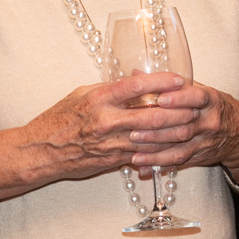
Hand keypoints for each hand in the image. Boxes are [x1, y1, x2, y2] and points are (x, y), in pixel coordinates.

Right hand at [20, 71, 198, 180]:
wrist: (42, 152)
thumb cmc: (59, 119)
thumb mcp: (82, 94)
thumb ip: (110, 87)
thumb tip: (136, 79)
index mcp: (99, 98)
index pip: (137, 85)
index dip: (162, 81)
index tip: (180, 78)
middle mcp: (107, 120)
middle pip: (152, 115)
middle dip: (178, 111)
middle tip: (196, 105)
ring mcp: (111, 143)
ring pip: (152, 138)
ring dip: (175, 133)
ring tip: (192, 126)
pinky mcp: (113, 160)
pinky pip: (142, 155)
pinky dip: (160, 150)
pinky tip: (175, 146)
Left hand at [123, 76, 238, 171]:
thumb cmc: (213, 105)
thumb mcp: (199, 89)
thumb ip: (169, 83)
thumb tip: (135, 74)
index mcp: (212, 100)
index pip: (197, 97)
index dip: (179, 98)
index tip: (160, 99)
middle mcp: (210, 121)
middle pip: (184, 125)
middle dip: (158, 127)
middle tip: (134, 127)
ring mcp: (205, 141)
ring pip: (179, 145)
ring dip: (155, 146)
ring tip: (133, 145)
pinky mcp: (199, 156)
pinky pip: (178, 160)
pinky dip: (158, 162)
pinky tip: (141, 163)